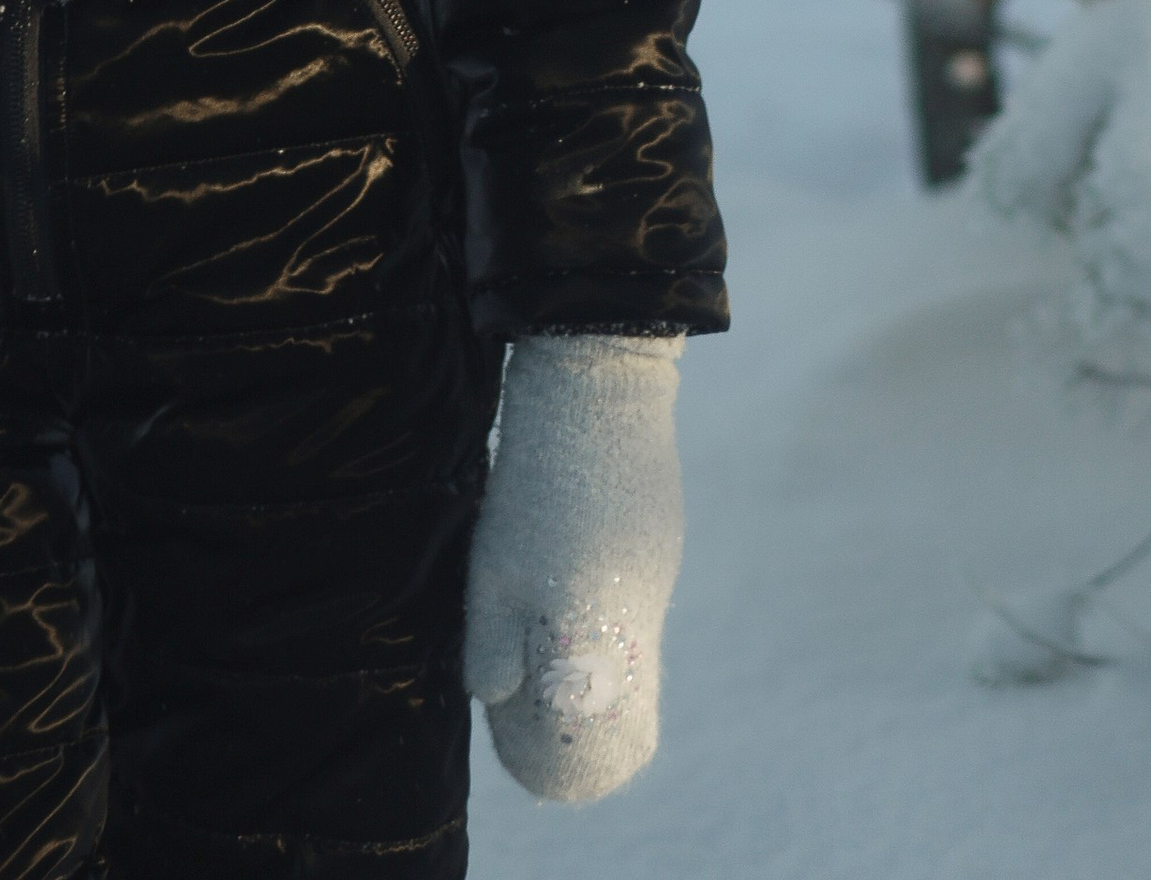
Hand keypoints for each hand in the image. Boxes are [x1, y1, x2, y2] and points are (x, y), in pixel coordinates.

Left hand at [466, 335, 683, 803]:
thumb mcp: (494, 569)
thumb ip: (491, 642)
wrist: (594, 392)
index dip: (566, 758)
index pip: (602, 739)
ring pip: (629, 659)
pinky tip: (565, 599)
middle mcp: (639, 615)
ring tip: (538, 654)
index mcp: (596, 633)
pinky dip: (604, 629)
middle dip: (583, 729)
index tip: (528, 753)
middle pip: (625, 710)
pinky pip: (634, 612)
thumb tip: (492, 697)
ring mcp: (655, 576)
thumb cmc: (531, 488)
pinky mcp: (659, 544)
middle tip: (531, 717)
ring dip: (592, 675)